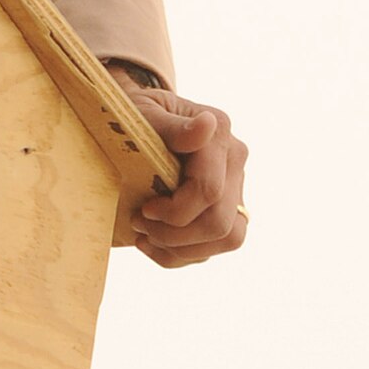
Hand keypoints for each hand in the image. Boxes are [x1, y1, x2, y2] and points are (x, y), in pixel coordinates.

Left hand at [109, 72, 249, 267]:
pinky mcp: (227, 209)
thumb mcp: (142, 113)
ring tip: (145, 236)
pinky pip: (217, 247)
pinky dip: (181, 255)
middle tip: (138, 223)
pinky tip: (152, 244)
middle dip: (174, 234)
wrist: (134, 118)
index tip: (143, 208)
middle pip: (219, 221)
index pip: (208, 190)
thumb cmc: (133, 113)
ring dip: (181, 249)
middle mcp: (234, 161)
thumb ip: (173, 126)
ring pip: (228, 239)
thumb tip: (206, 125)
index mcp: (219, 133)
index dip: (175, 210)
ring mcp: (235, 187)